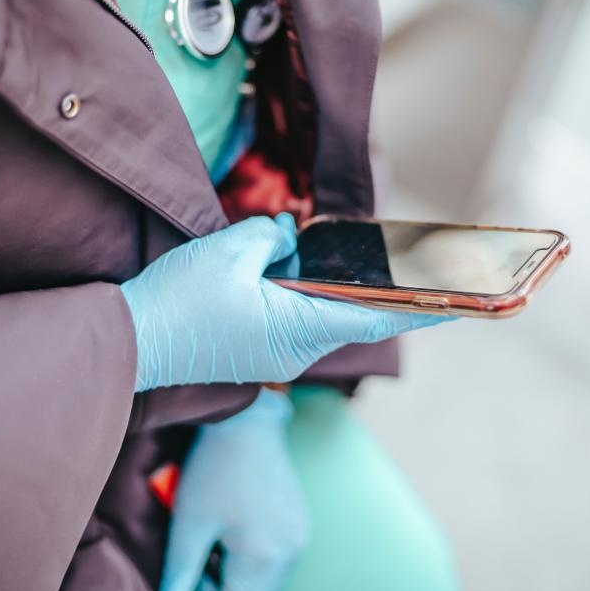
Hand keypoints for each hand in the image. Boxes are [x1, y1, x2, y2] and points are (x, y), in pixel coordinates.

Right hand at [122, 214, 447, 392]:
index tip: (462, 302)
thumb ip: (270, 237)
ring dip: (329, 284)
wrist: (128, 344)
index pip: (376, 317)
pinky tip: (286, 265)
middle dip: (374, 287)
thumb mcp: (227, 252)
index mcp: (298, 328)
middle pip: (349, 312)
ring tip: (336, 256)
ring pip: (318, 312)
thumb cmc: (176, 303)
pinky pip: (291, 317)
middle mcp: (294, 349)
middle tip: (407, 264)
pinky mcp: (253, 349)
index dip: (422, 308)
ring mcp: (273, 354)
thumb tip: (287, 237)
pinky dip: (298, 291)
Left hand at [158, 389, 307, 590]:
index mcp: (262, 556)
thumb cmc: (216, 468)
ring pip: (265, 583)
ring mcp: (299, 538)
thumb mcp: (189, 521)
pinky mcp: (299, 524)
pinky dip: (252, 563)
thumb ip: (181, 569)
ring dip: (236, 582)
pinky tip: (229, 540)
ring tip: (207, 554)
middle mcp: (288, 553)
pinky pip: (276, 562)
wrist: (249, 423)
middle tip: (190, 576)